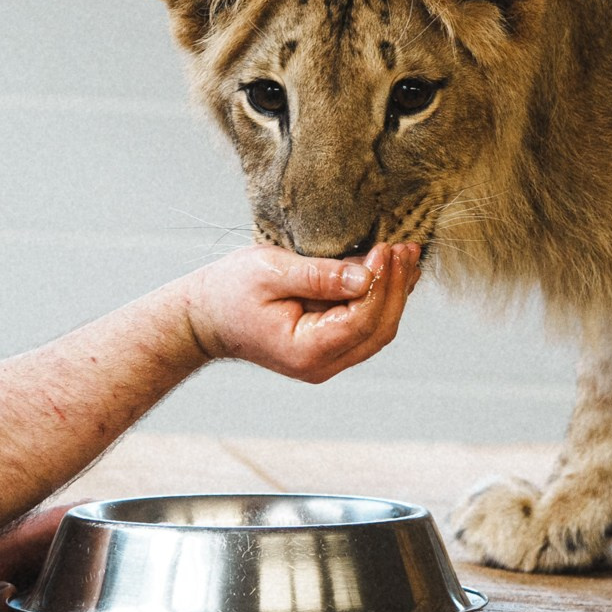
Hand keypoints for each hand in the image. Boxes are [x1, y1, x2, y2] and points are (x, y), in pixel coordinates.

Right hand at [180, 243, 419, 383]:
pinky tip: (389, 270)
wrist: (204, 316)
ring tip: (407, 255)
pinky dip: (380, 297)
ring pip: (377, 330)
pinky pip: (365, 325)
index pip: (361, 321)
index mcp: (306, 351)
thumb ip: (319, 276)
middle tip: (407, 248)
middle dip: (397, 287)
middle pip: (378, 330)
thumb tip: (366, 276)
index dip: (381, 284)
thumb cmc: (230, 291)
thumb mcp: (270, 272)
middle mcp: (322, 364)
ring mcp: (327, 359)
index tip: (386, 247)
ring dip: (395, 291)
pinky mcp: (328, 345)